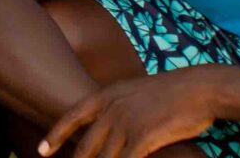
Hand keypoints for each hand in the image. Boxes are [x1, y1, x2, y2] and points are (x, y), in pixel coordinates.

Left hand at [39, 68, 224, 157]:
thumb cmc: (169, 92)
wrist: (197, 88)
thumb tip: (103, 120)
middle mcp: (111, 109)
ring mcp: (126, 123)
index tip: (41, 151)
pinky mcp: (143, 137)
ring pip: (104, 157)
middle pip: (85, 144)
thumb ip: (114, 105)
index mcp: (105, 96)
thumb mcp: (132, 91)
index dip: (55, 136)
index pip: (71, 117)